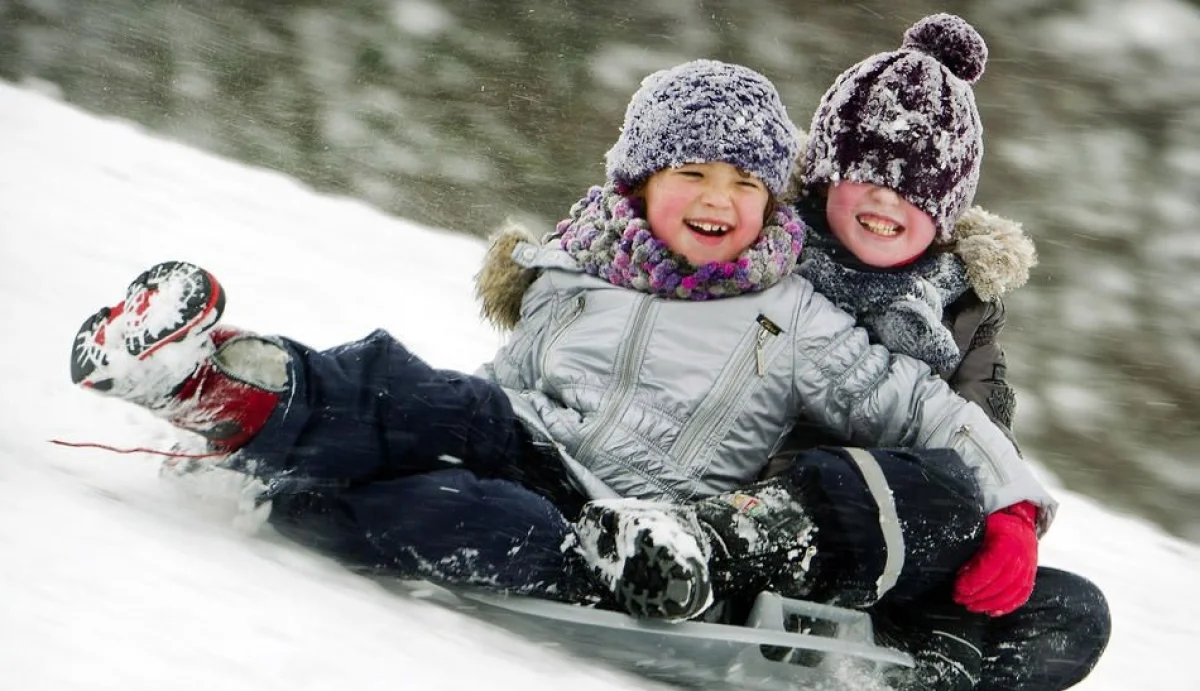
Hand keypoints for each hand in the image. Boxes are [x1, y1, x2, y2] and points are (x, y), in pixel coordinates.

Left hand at [953, 501, 1038, 616]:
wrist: (1018, 518)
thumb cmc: (994, 523)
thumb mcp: (980, 526)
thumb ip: (971, 545)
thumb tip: (955, 565)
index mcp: (1009, 541)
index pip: (992, 566)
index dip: (974, 580)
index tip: (958, 588)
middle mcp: (1022, 555)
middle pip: (1002, 582)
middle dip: (979, 595)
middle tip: (960, 600)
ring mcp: (1029, 566)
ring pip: (1012, 591)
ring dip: (990, 603)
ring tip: (972, 607)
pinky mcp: (1031, 574)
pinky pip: (1022, 594)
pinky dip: (1008, 606)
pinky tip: (992, 612)